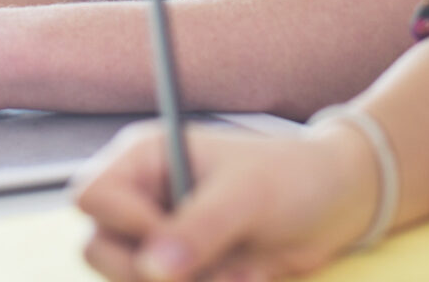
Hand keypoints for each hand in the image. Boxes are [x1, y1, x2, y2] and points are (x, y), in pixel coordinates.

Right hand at [72, 121, 376, 281]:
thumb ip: (200, 227)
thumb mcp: (247, 196)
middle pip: (99, 249)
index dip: (122, 223)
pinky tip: (243, 278)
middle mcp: (143, 199)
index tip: (167, 237)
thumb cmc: (292, 177)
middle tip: (202, 270)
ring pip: (132, 280)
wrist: (335, 206)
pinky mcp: (182, 271)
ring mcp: (161, 239)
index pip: (93, 195)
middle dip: (150, 272)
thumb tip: (154, 266)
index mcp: (145, 158)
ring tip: (236, 274)